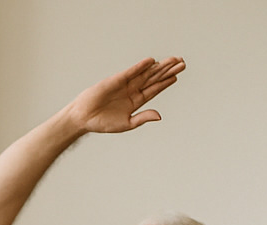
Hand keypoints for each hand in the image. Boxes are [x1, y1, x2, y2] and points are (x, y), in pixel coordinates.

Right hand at [66, 57, 184, 134]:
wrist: (83, 118)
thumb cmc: (102, 123)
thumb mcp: (126, 124)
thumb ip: (143, 118)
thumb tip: (159, 116)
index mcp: (135, 101)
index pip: (154, 89)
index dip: (166, 82)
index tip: (177, 75)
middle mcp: (132, 90)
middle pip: (154, 78)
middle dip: (168, 70)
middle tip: (183, 62)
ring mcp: (124, 84)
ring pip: (146, 73)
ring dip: (160, 66)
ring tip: (174, 59)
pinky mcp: (115, 80)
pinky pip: (131, 72)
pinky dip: (141, 66)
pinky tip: (151, 61)